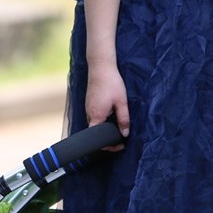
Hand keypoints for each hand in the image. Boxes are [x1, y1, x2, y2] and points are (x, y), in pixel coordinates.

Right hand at [81, 0, 128, 150]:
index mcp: (96, 117)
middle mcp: (89, 115)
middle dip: (107, 139)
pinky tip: (111, 116)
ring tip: (118, 128)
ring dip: (105, 129)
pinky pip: (94, 118)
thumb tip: (124, 135)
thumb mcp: (122, 102)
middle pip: (95, 134)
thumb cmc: (112, 83)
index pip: (97, 139)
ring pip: (95, 125)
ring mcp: (87, 109)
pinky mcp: (89, 104)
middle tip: (120, 139)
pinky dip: (101, 121)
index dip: (107, 146)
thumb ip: (123, 120)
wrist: (100, 66)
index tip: (118, 146)